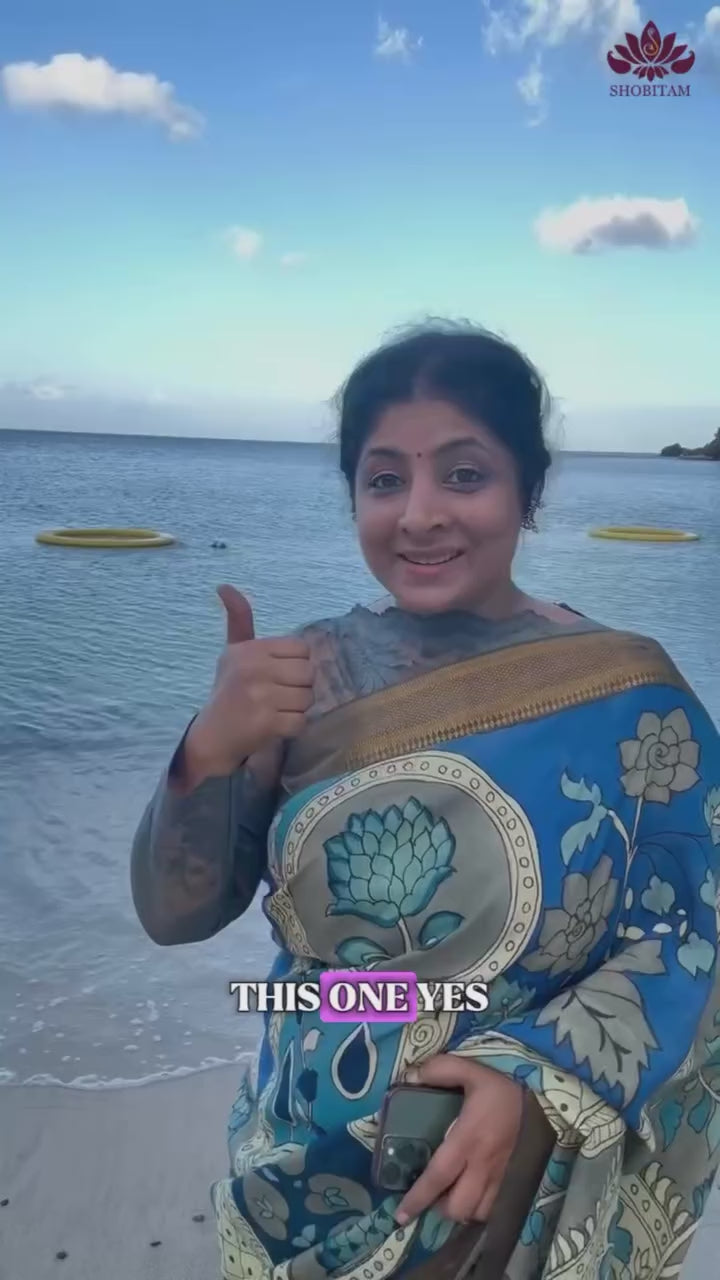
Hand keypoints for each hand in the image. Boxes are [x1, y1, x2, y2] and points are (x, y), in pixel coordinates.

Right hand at [182, 584, 313, 784]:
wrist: (213, 734)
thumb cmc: (230, 689)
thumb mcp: (233, 651)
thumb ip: (238, 619)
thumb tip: (224, 585)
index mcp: (250, 649)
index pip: (301, 648)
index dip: (295, 664)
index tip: (278, 675)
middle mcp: (254, 668)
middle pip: (308, 673)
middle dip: (300, 687)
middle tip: (279, 696)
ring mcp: (260, 696)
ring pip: (308, 698)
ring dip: (297, 708)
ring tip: (276, 710)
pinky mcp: (266, 722)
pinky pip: (301, 721)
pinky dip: (293, 726)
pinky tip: (275, 725)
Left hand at [395, 1054, 523, 1225]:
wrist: (545, 1101)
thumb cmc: (503, 1088)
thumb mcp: (471, 1070)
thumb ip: (439, 1070)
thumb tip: (409, 1078)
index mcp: (468, 1139)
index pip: (438, 1177)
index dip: (418, 1198)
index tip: (400, 1215)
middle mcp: (483, 1166)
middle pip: (457, 1207)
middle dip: (440, 1209)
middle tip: (433, 1193)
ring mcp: (500, 1178)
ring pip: (475, 1214)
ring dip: (460, 1211)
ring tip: (452, 1195)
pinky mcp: (514, 1182)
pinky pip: (493, 1211)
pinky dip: (480, 1210)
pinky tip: (473, 1195)